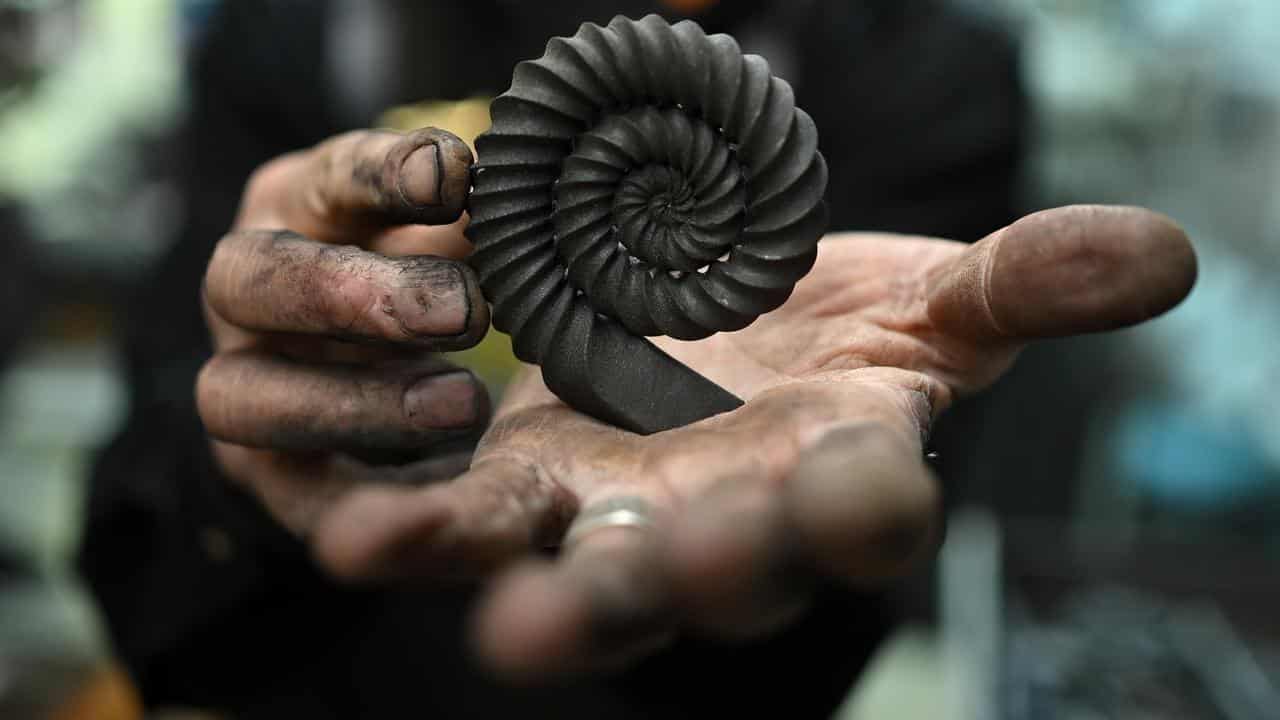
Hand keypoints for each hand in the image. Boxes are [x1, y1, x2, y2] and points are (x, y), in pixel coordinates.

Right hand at [196, 128, 490, 545]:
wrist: (385, 387)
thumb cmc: (426, 281)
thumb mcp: (448, 241)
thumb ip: (469, 223)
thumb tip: (519, 195)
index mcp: (295, 210)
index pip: (324, 178)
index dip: (384, 175)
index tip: (458, 177)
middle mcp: (244, 292)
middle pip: (250, 279)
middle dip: (355, 294)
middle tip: (463, 311)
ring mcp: (240, 384)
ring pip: (242, 395)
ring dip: (356, 401)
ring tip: (464, 405)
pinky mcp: (265, 472)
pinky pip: (285, 488)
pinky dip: (354, 495)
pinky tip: (435, 488)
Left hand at [307, 204, 1194, 677]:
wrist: (742, 349)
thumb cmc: (849, 337)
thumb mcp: (938, 300)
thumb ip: (1026, 286)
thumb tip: (1161, 252)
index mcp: (844, 474)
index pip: (868, 509)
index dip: (866, 508)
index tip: (862, 498)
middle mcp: (736, 522)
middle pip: (719, 571)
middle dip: (688, 578)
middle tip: (651, 585)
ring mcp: (630, 518)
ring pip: (589, 570)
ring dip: (531, 585)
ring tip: (455, 578)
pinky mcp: (539, 491)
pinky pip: (482, 522)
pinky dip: (427, 531)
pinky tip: (363, 528)